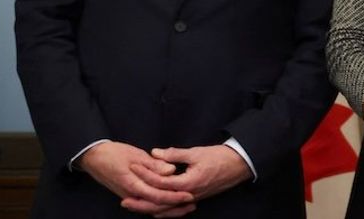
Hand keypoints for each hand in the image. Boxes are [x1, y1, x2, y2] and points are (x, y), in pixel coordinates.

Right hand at [78, 141, 195, 215]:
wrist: (93, 158)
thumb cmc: (114, 154)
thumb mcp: (135, 155)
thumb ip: (154, 165)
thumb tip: (171, 171)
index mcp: (133, 185)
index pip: (157, 195)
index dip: (174, 197)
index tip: (189, 195)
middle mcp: (131, 195)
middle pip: (155, 207)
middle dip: (175, 207)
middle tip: (192, 205)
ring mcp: (129, 196)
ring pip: (151, 208)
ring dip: (168, 209)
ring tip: (185, 207)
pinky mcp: (129, 195)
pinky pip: (146, 204)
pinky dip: (159, 206)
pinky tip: (169, 204)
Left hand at [127, 145, 249, 210]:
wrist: (239, 165)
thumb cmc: (219, 157)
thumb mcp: (196, 152)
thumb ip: (174, 154)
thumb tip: (155, 153)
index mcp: (188, 182)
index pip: (160, 182)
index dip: (145, 174)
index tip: (132, 167)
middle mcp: (189, 195)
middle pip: (160, 203)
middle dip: (141, 202)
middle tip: (124, 200)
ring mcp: (192, 199)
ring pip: (167, 210)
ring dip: (149, 209)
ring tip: (134, 206)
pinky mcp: (195, 198)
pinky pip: (175, 209)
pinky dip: (163, 211)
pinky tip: (154, 210)